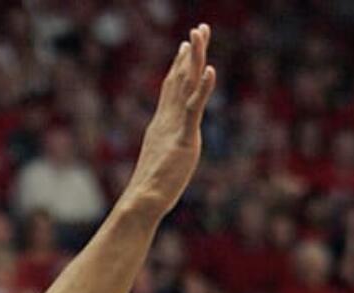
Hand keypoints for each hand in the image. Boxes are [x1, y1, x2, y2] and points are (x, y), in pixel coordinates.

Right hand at [125, 25, 215, 218]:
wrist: (142, 201)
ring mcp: (175, 126)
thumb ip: (164, 155)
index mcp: (163, 124)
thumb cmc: (149, 191)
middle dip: (190, 52)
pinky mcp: (184, 139)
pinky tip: (210, 69)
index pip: (172, 89)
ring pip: (187, 84)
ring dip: (195, 57)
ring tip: (201, 33)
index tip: (185, 46)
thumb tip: (161, 160)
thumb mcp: (160, 165)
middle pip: (180, 78)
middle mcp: (168, 119)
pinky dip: (203, 88)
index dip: (179, 66)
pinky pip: (194, 108)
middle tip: (199, 29)